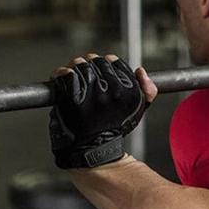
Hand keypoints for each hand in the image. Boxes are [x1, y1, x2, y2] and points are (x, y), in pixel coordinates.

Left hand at [49, 53, 157, 168]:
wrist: (95, 148)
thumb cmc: (115, 128)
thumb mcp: (138, 110)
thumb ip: (147, 90)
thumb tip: (141, 71)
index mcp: (129, 90)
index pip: (113, 61)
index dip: (105, 63)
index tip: (101, 70)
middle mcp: (112, 90)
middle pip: (95, 60)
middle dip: (89, 64)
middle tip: (86, 74)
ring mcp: (92, 93)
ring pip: (79, 64)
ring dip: (74, 68)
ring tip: (75, 78)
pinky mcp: (73, 97)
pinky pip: (65, 74)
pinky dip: (61, 74)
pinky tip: (63, 80)